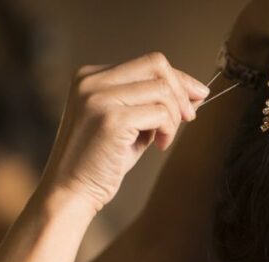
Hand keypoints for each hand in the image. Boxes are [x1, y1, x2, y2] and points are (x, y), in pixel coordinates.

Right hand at [37, 53, 209, 214]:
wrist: (71, 190)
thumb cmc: (101, 162)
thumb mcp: (128, 124)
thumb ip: (152, 105)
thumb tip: (194, 93)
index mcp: (91, 76)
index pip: (147, 63)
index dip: (178, 79)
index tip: (197, 96)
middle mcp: (91, 80)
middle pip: (157, 65)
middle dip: (182, 91)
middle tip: (189, 118)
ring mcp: (99, 97)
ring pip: (162, 90)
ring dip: (174, 118)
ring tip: (163, 140)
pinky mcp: (111, 119)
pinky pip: (160, 113)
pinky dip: (168, 130)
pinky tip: (158, 146)